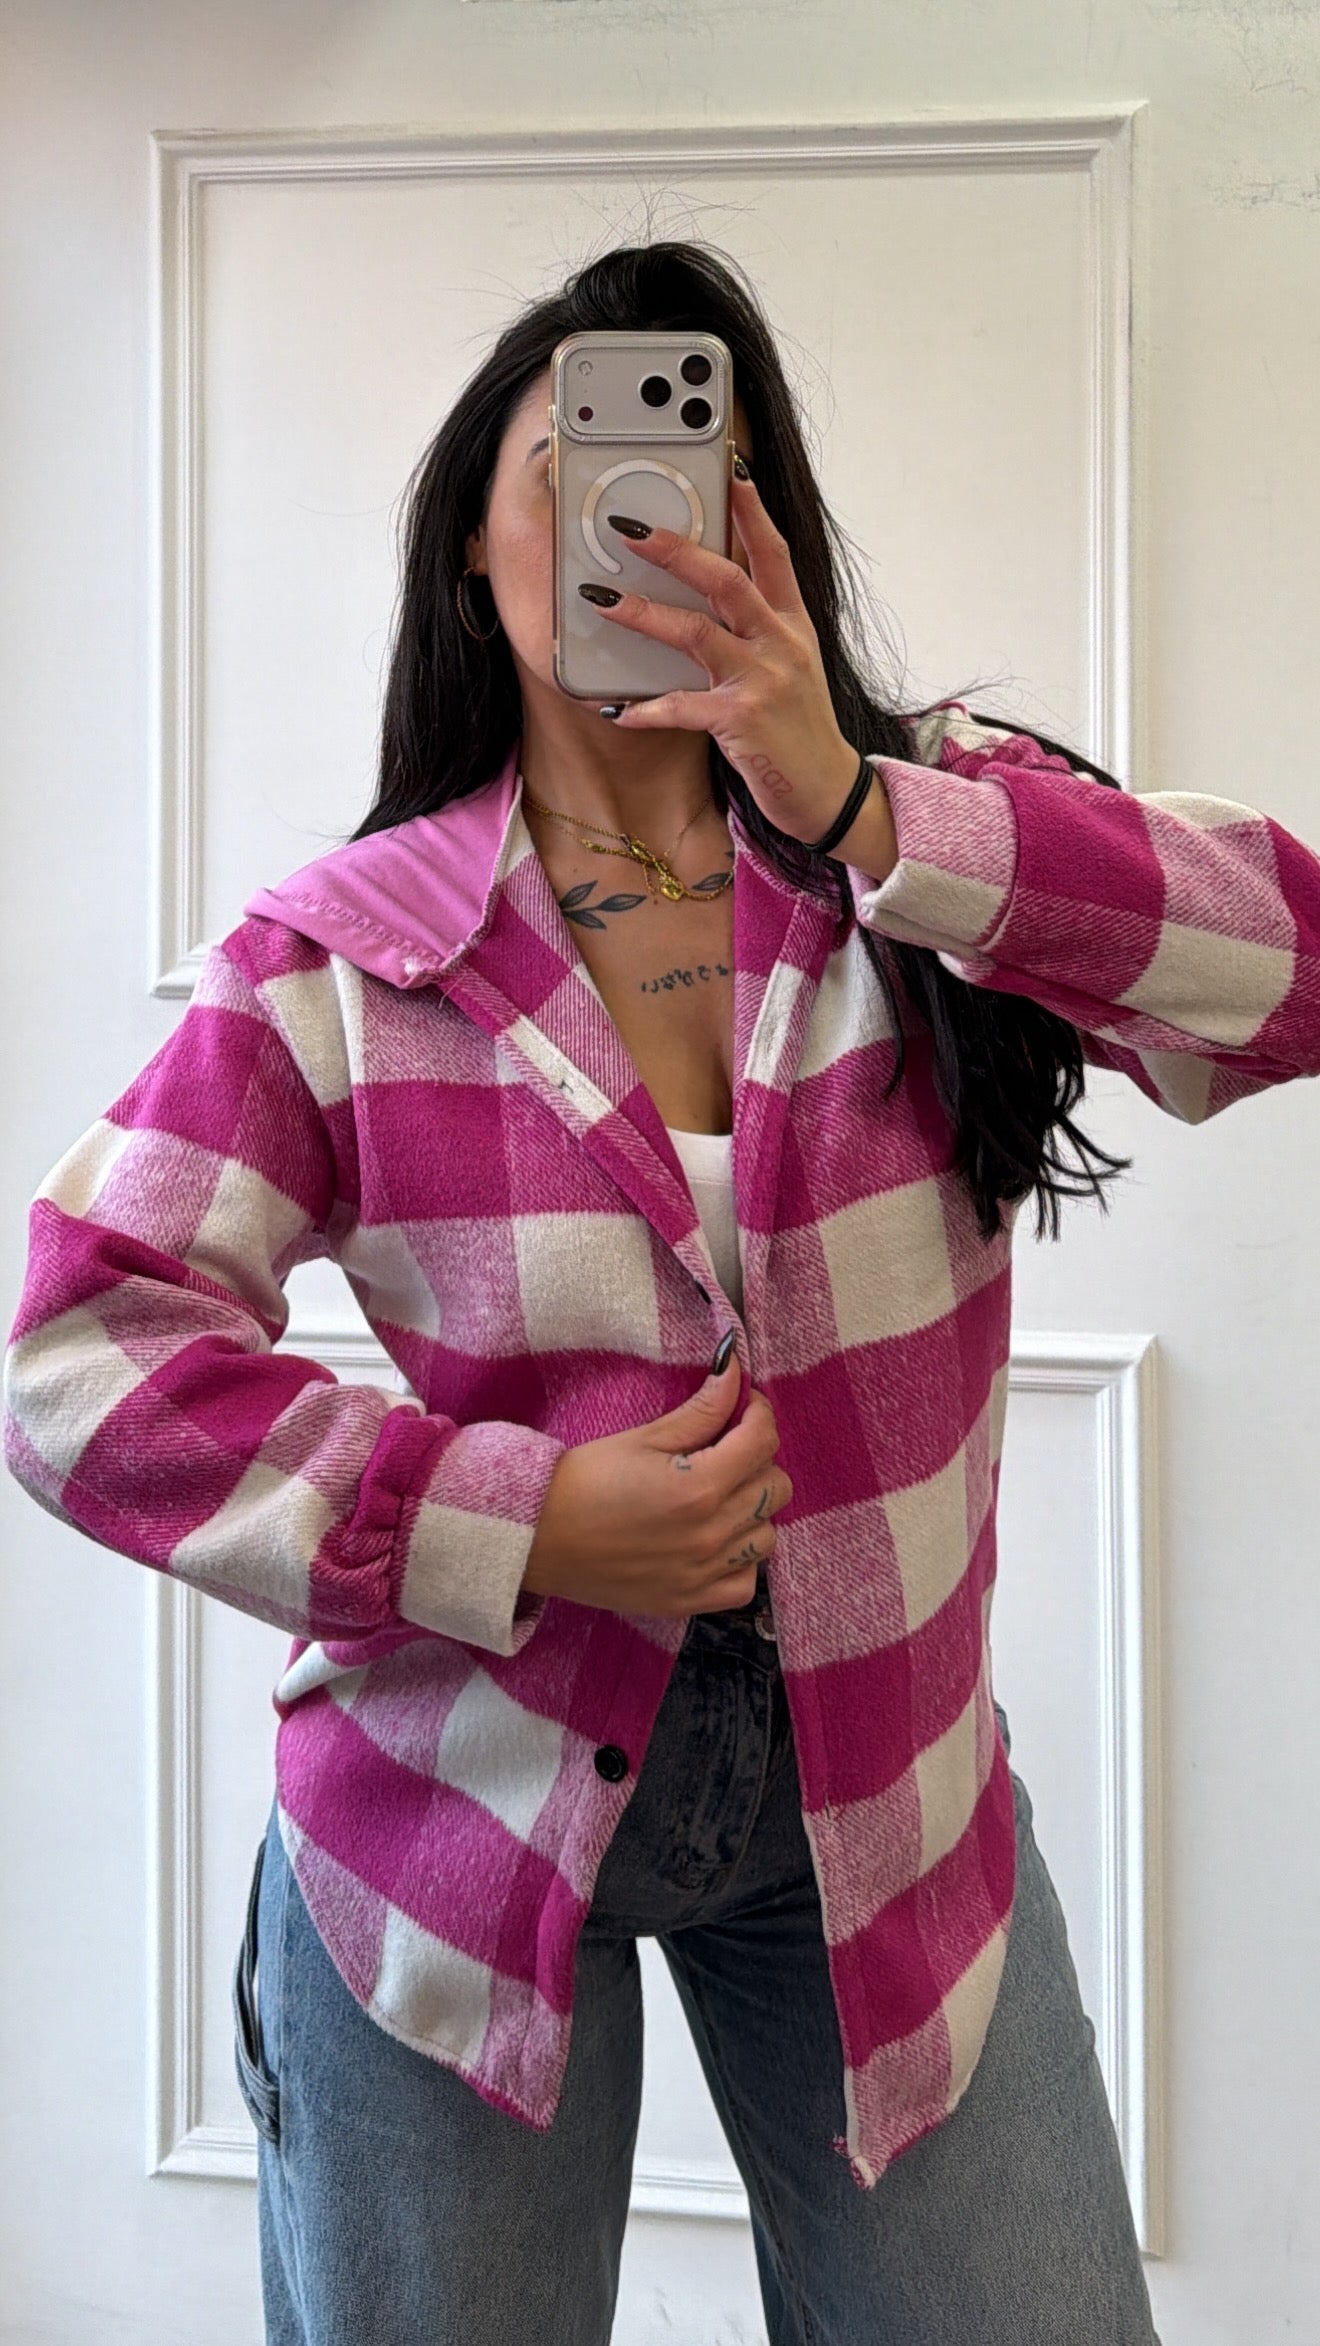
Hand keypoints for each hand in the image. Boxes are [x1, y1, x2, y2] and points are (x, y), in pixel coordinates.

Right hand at [521, 1350, 793, 1617]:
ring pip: (768, 1535)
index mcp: (699, 1486)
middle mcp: (710, 1534)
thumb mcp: (643, 1437)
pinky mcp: (690, 1602)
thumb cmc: (583, 1481)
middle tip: (725, 1450)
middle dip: (757, 1460)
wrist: (537, 1537)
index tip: (741, 1407)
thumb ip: (700, 1409)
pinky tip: (714, 1541)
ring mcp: (703, 1573)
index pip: (763, 1441)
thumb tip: (735, 1371)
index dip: (758, 1414)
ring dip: (752, 1511)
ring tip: (719, 1497)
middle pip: (775, 1488)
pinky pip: (746, 1583)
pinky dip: (740, 1561)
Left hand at [585, 469, 897, 878]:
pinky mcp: (742, 721)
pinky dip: (646, 708)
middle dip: (676, 549)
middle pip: (726, 579)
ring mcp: (763, 681)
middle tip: (631, 528)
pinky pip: (681, 707)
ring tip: (601, 599)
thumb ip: (761, 630)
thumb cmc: (801, 731)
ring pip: (696, 632)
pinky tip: (617, 709)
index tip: (730, 468)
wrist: (829, 792)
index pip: (773, 553)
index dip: (751, 509)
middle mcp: (781, 644)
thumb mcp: (793, 668)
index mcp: (793, 625)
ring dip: (643, 613)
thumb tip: (715, 596)